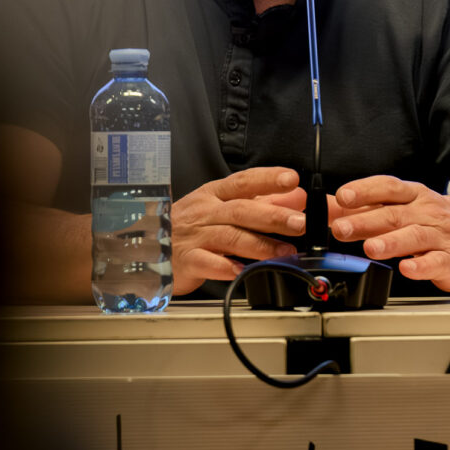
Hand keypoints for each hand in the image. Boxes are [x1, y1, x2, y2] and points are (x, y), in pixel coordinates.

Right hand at [169, 166, 305, 295]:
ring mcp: (194, 236)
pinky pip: (207, 263)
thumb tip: (296, 197)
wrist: (149, 248)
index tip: (292, 180)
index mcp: (214, 195)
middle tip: (299, 222)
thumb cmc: (192, 226)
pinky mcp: (186, 260)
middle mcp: (205, 212)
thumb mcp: (224, 208)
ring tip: (285, 252)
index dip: (268, 179)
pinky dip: (225, 267)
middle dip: (272, 216)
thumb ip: (261, 203)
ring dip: (259, 244)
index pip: (243, 181)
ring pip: (229, 237)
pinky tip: (243, 270)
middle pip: (240, 210)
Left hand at [328, 175, 449, 293]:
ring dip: (391, 242)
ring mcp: (442, 237)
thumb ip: (371, 208)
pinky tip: (408, 269)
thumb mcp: (410, 207)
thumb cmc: (443, 221)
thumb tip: (330, 207)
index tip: (343, 197)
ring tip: (372, 248)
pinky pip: (436, 262)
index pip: (389, 188)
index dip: (365, 191)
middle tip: (341, 228)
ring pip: (415, 237)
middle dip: (365, 221)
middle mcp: (428, 213)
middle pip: (394, 214)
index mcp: (416, 196)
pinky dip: (421, 266)